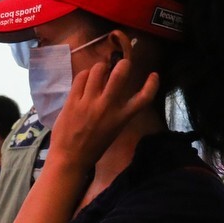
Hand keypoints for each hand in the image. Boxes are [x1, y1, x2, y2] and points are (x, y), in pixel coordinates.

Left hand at [49, 44, 162, 171]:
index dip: (152, 84)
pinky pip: (81, 77)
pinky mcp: (72, 100)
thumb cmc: (93, 148)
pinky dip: (85, 74)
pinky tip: (86, 78)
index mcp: (121, 118)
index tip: (153, 75)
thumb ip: (117, 112)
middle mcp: (107, 107)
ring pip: (98, 70)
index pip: (144, 98)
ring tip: (99, 72)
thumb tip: (116, 92)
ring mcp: (89, 102)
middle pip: (120, 74)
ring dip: (101, 67)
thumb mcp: (113, 131)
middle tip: (121, 64)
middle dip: (123, 63)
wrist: (70, 158)